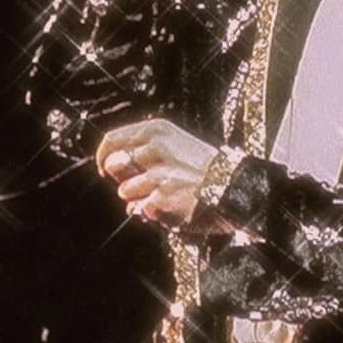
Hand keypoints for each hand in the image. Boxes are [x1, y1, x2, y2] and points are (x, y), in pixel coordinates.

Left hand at [96, 118, 217, 225]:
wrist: (237, 187)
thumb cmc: (207, 168)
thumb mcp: (177, 144)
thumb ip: (144, 151)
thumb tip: (110, 167)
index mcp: (157, 129)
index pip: (111, 140)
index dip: (104, 158)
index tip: (107, 170)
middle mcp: (154, 148)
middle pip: (114, 165)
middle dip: (123, 179)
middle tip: (145, 185)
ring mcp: (157, 174)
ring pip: (125, 191)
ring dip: (140, 197)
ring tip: (168, 195)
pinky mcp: (161, 199)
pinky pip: (142, 210)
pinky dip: (153, 213)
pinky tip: (174, 207)